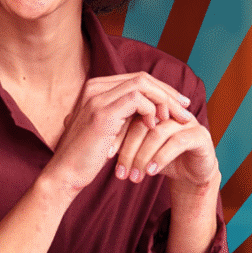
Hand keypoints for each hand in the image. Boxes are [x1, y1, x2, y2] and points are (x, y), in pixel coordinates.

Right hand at [43, 72, 194, 193]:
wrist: (65, 174)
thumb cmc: (87, 156)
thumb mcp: (109, 130)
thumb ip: (125, 116)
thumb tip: (154, 110)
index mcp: (95, 88)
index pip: (137, 78)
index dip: (161, 89)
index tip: (179, 105)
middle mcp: (94, 87)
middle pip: (143, 78)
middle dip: (169, 93)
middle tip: (186, 110)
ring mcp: (96, 98)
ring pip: (143, 85)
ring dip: (165, 101)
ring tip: (177, 119)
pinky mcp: (101, 113)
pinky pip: (137, 100)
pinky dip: (151, 110)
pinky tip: (156, 126)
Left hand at [112, 106, 219, 190]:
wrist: (193, 175)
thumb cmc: (162, 159)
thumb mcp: (139, 149)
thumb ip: (121, 138)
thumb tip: (91, 138)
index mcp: (154, 107)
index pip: (131, 111)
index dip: (117, 133)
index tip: (106, 156)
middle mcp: (170, 110)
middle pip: (143, 120)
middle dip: (128, 148)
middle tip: (118, 170)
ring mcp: (187, 120)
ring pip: (158, 132)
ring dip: (143, 156)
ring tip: (133, 176)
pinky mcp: (200, 135)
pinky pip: (177, 142)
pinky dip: (161, 157)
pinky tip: (151, 172)